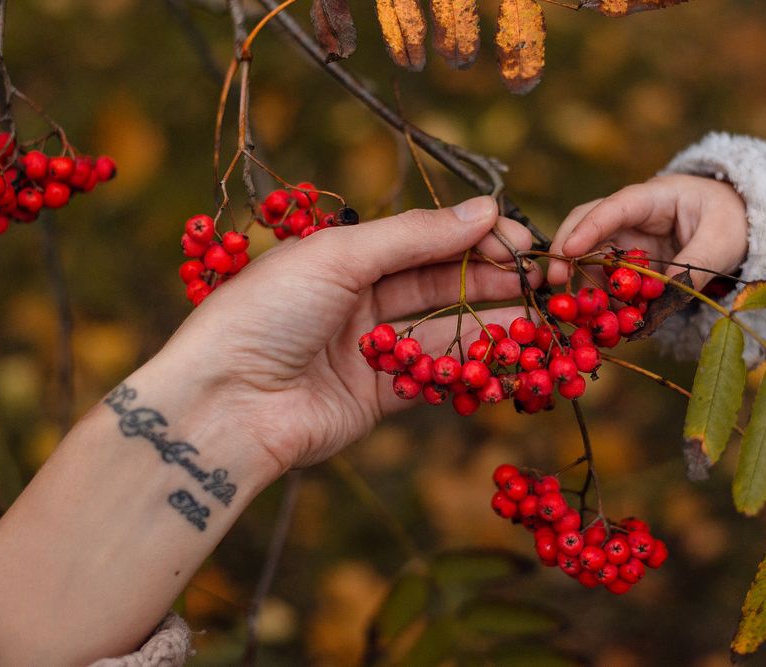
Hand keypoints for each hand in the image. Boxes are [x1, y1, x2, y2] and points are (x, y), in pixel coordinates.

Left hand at [160, 196, 535, 471]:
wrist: (224, 405)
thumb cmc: (267, 313)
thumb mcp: (338, 256)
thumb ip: (415, 236)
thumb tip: (484, 210)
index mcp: (341, 255)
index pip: (421, 237)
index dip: (470, 236)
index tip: (519, 239)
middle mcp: (357, 298)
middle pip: (436, 280)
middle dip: (488, 277)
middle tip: (540, 276)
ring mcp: (368, 348)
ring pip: (441, 327)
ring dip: (488, 321)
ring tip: (538, 315)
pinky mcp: (376, 396)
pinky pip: (431, 374)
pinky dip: (467, 365)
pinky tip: (504, 355)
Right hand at [547, 174, 748, 289]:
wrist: (737, 226)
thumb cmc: (729, 221)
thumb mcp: (722, 240)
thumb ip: (697, 262)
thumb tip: (667, 291)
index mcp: (652, 198)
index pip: (614, 207)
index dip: (588, 228)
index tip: (566, 251)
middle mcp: (631, 218)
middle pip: (586, 226)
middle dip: (566, 252)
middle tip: (555, 282)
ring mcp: (627, 241)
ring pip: (591, 256)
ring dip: (582, 282)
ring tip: (579, 309)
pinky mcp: (629, 265)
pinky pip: (608, 280)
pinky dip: (602, 299)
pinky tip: (602, 318)